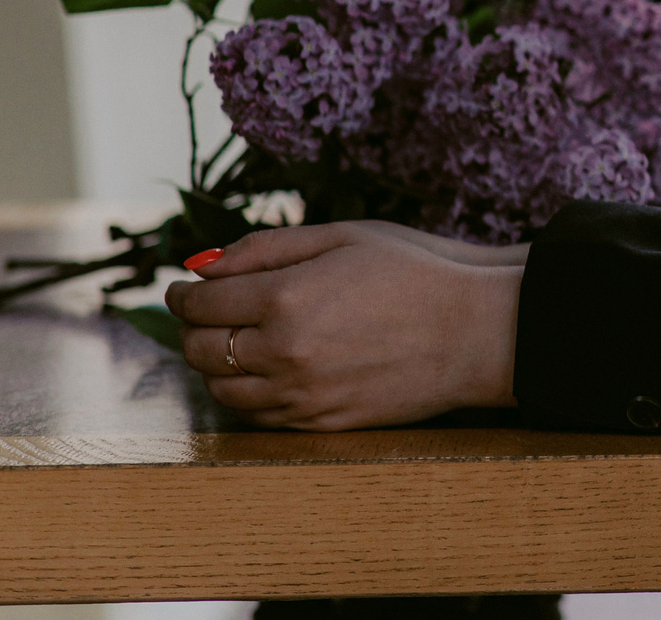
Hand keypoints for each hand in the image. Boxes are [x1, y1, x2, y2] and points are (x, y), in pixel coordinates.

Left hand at [165, 223, 521, 429]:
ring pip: (222, 389)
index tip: (184, 288)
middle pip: (200, 349)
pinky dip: (247, 393)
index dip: (184, 293)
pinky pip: (257, 416)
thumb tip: (200, 264)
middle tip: (205, 313)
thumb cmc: (415, 271)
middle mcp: (284, 353)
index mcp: (286, 298)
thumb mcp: (342, 237)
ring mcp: (301, 395)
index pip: (201, 302)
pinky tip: (267, 370)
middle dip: (192, 328)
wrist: (476, 331)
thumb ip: (266, 247)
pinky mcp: (320, 423)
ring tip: (237, 341)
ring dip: (216, 364)